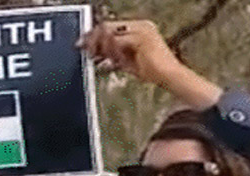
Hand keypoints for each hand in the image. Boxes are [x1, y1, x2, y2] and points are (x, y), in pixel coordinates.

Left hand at [78, 20, 221, 109]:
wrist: (168, 76)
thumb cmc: (151, 71)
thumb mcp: (126, 60)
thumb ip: (111, 55)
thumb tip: (94, 53)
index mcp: (138, 26)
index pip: (110, 25)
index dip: (93, 35)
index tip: (81, 44)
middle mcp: (141, 24)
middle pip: (107, 25)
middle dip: (92, 39)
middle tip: (84, 50)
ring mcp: (142, 29)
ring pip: (109, 32)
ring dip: (101, 47)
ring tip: (100, 59)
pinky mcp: (141, 37)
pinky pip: (116, 41)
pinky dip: (111, 51)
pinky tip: (113, 61)